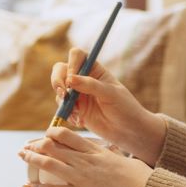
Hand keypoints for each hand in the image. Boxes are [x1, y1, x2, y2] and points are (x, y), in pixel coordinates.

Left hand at [18, 126, 152, 186]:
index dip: (51, 133)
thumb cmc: (140, 177)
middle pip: (52, 146)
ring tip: (22, 156)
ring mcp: (81, 177)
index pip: (66, 135)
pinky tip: (26, 184)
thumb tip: (111, 153)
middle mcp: (84, 161)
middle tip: (26, 146)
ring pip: (48, 163)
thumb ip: (111, 154)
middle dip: (36, 145)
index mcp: (95, 150)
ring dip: (32, 159)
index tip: (45, 136)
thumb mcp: (123, 158)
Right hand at [50, 48, 165, 163]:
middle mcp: (83, 79)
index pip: (76, 56)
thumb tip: (69, 79)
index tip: (72, 78)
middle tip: (63, 94)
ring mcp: (77, 94)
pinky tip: (80, 121)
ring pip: (59, 90)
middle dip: (57, 81)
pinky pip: (62, 108)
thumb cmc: (125, 108)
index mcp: (95, 69)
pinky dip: (67, 114)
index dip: (71, 64)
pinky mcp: (74, 109)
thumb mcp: (110, 93)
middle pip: (60, 70)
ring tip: (78, 113)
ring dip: (63, 101)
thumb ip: (90, 85)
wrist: (128, 130)